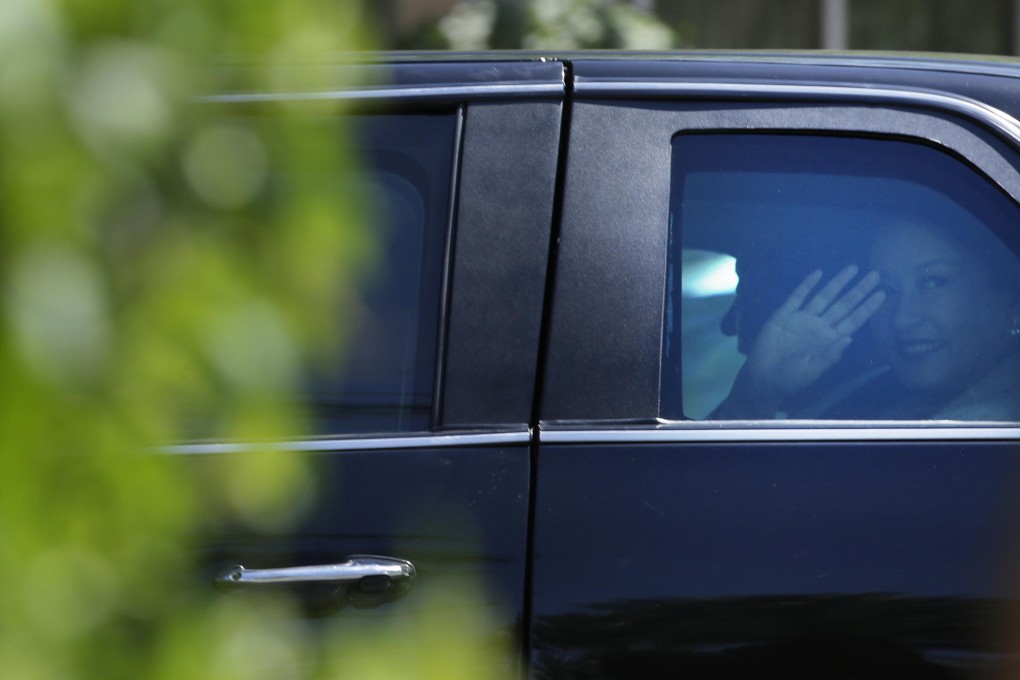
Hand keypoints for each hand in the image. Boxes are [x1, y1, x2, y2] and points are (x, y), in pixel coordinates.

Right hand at [722, 265, 885, 416]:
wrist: (762, 378)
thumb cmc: (790, 378)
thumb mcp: (814, 370)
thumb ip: (831, 354)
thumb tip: (850, 338)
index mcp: (829, 340)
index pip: (853, 320)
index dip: (867, 307)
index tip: (882, 294)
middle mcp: (819, 326)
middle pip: (843, 304)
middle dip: (859, 290)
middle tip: (875, 275)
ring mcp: (801, 319)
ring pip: (824, 296)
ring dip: (838, 282)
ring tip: (853, 268)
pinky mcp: (783, 315)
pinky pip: (797, 297)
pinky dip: (807, 285)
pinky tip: (818, 273)